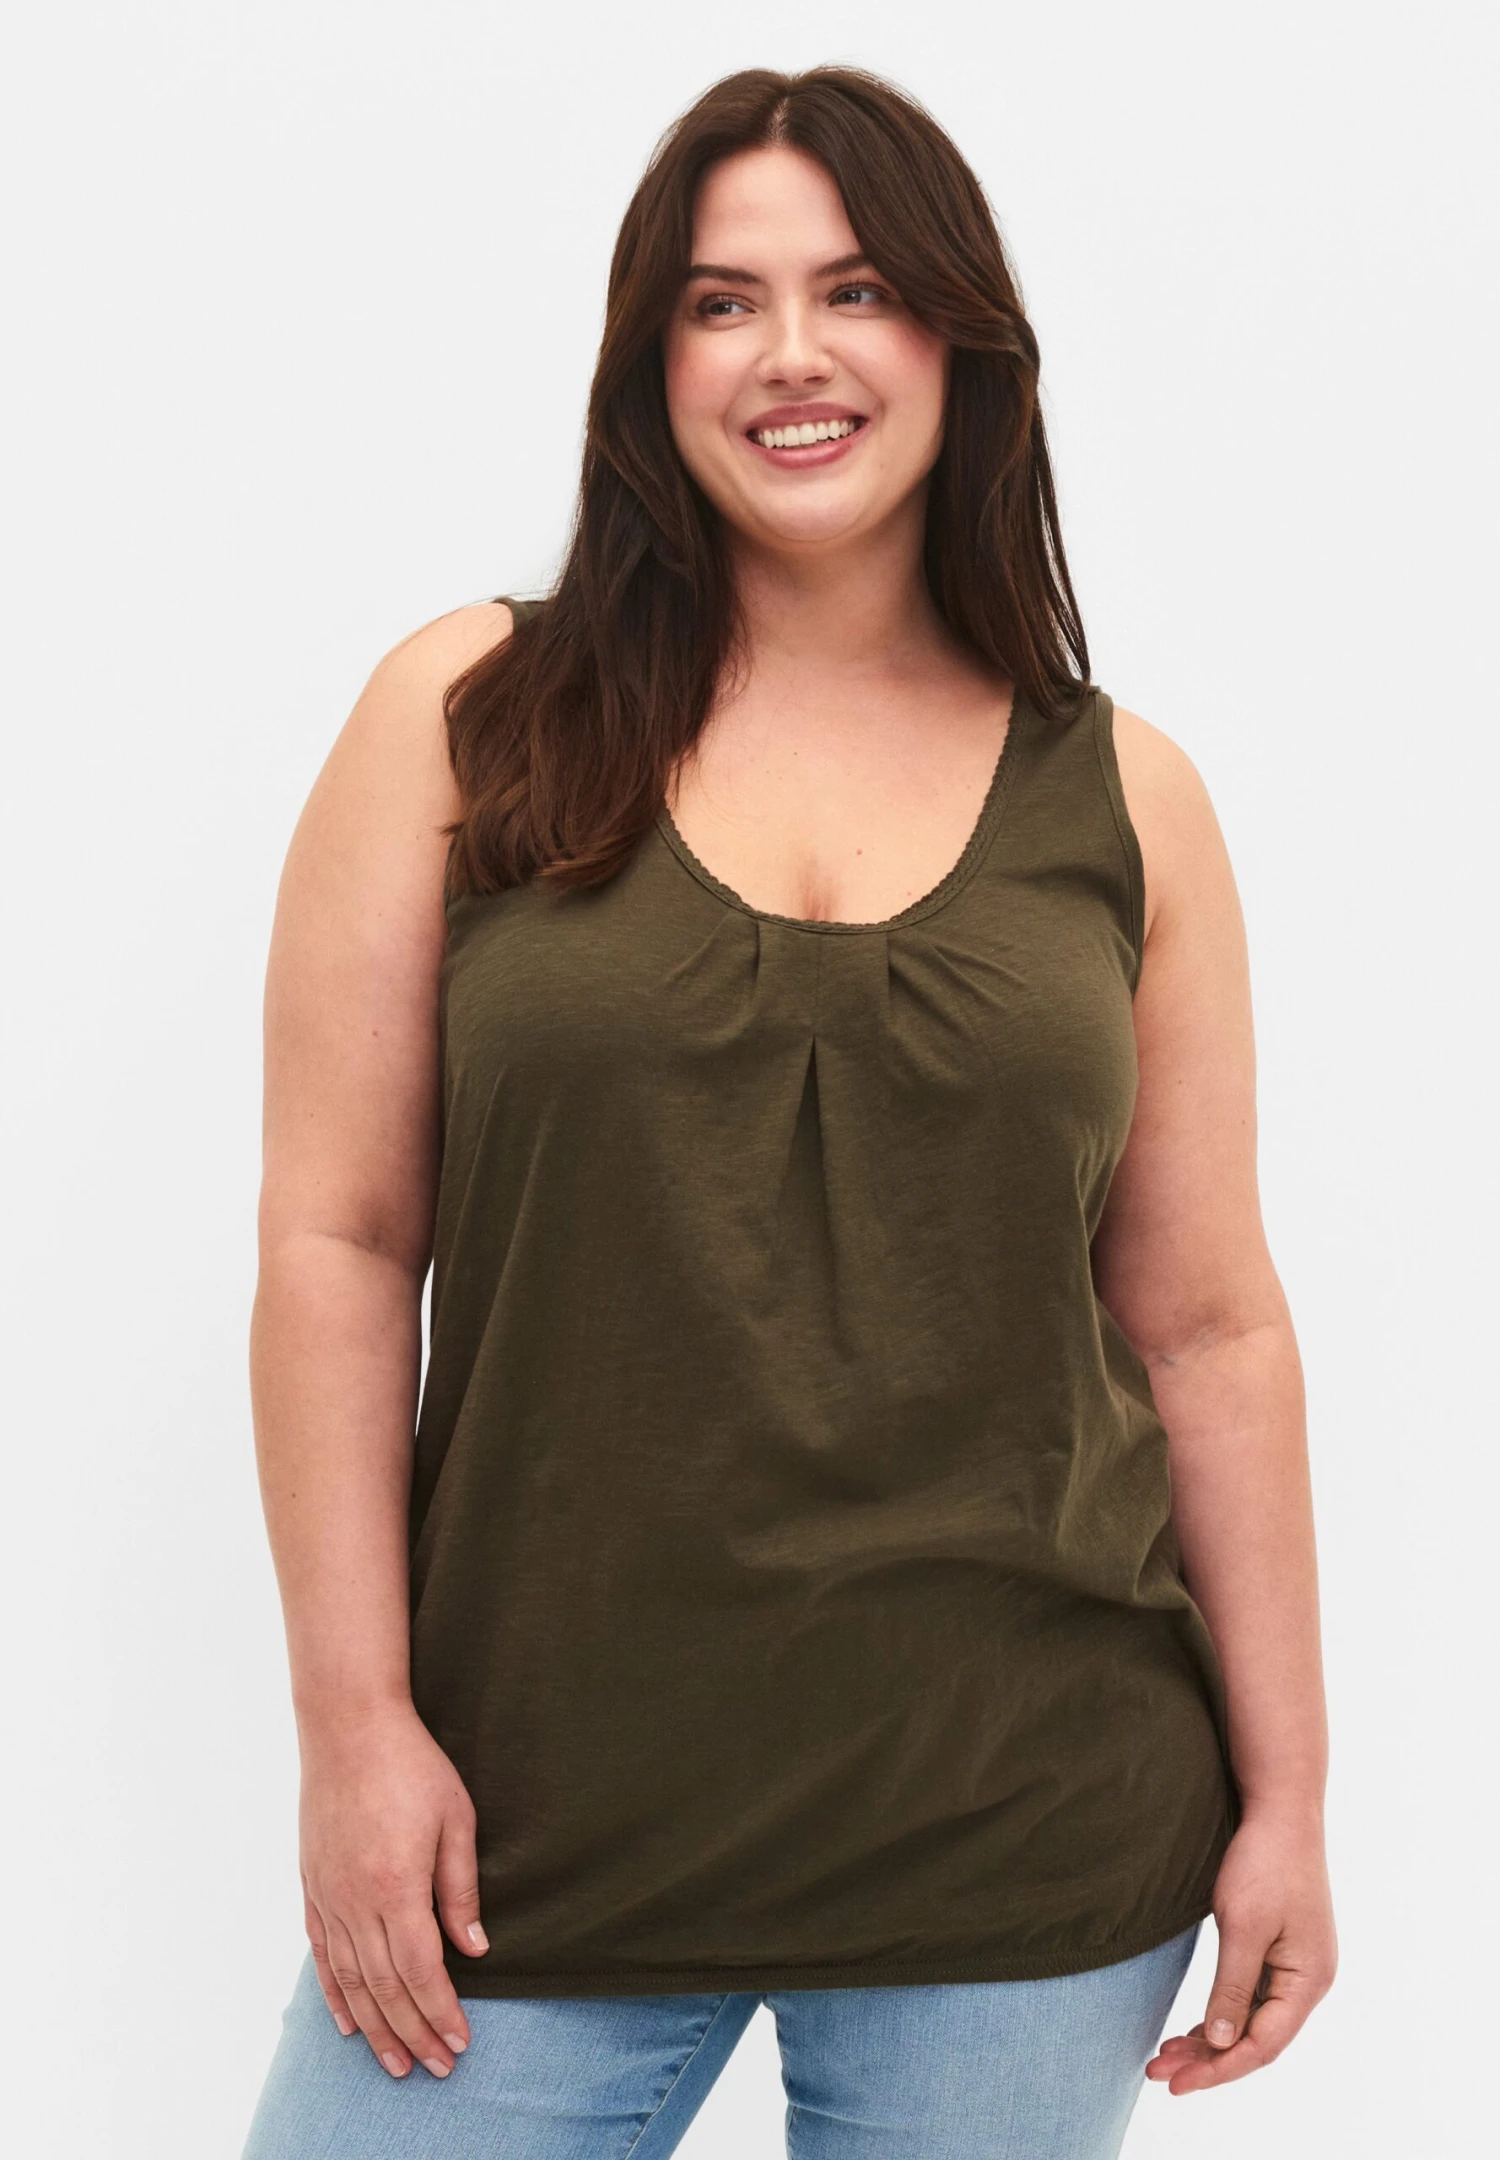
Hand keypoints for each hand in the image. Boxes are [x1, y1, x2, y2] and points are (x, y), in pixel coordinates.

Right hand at [297, 1700, 488, 2078]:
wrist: (348, 1726)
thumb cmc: (411, 1765)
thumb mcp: (455, 1820)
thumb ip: (461, 1890)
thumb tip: (475, 1951)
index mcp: (397, 1886)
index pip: (421, 1970)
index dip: (441, 2011)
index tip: (461, 2042)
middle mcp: (356, 1901)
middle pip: (386, 1987)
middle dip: (413, 2033)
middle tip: (437, 2068)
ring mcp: (329, 1895)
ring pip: (351, 1980)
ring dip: (375, 2027)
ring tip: (397, 2063)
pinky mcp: (312, 1885)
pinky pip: (321, 1954)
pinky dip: (335, 1993)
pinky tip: (348, 2021)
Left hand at [1146, 1800, 1335, 2095]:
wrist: (1280, 1809)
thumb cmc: (1265, 1863)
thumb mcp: (1242, 1927)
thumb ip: (1231, 1988)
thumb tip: (1221, 2043)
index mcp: (1308, 1981)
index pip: (1262, 2045)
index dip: (1219, 2069)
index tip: (1177, 2082)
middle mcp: (1308, 1982)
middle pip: (1257, 2039)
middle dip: (1208, 2060)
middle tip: (1158, 2072)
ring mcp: (1295, 1966)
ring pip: (1251, 2021)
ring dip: (1211, 2041)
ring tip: (1166, 2057)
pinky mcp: (1280, 1950)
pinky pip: (1250, 1998)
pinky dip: (1221, 2016)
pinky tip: (1194, 2031)